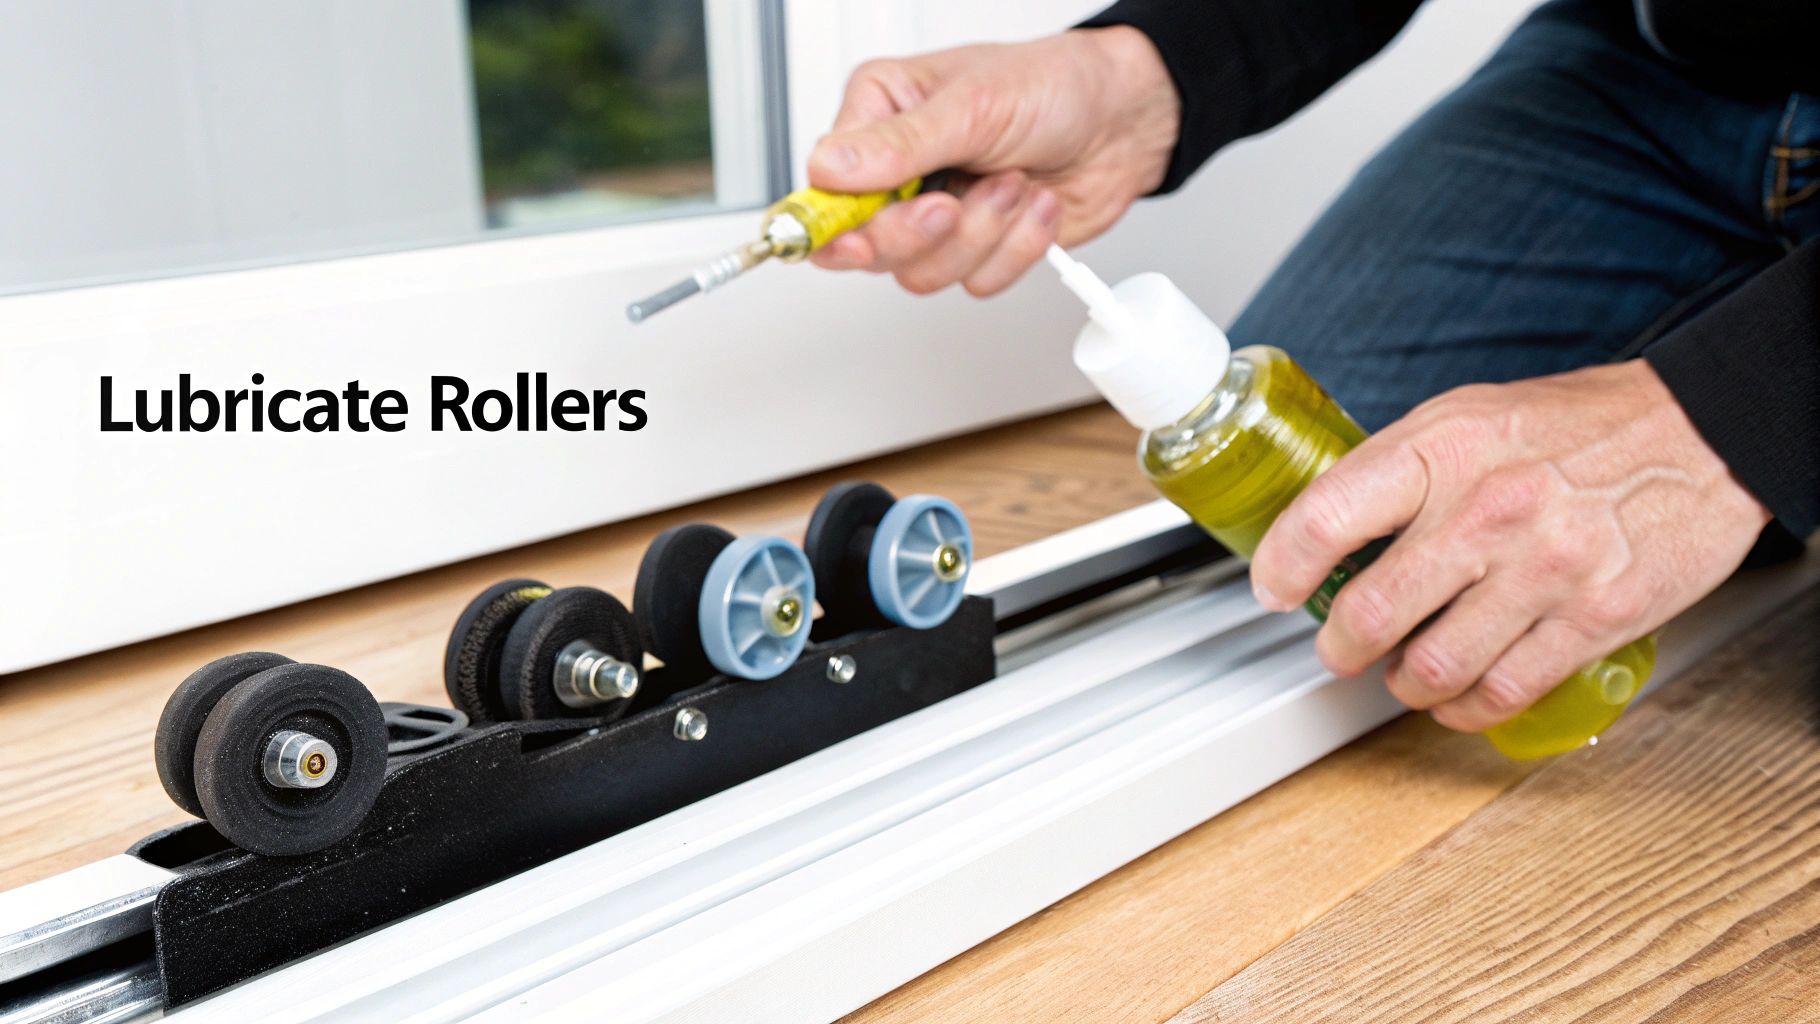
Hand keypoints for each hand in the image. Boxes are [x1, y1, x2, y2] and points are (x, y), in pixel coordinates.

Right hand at [806, 27, 1178, 295]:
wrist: (1125, 120)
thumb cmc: (1054, 87)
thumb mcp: (974, 103)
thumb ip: (899, 145)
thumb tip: (829, 168)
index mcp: (880, 118)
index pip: (824, 191)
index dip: (831, 225)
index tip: (851, 240)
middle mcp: (901, 173)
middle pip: (870, 247)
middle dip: (924, 232)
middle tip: (951, 204)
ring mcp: (941, 215)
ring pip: (925, 272)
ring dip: (984, 233)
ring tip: (1014, 182)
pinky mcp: (980, 247)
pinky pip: (977, 281)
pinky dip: (1016, 247)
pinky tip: (1034, 202)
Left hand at [1250, 360, 1771, 730]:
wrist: (1706, 431)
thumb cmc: (1579, 425)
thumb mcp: (1469, 416)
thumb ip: (1398, 469)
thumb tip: (1327, 527)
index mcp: (1444, 449)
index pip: (1326, 517)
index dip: (1282, 566)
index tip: (1275, 588)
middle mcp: (1490, 510)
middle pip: (1371, 613)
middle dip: (1339, 646)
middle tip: (1339, 647)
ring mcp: (1545, 570)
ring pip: (1433, 667)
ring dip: (1402, 684)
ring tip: (1403, 672)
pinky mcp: (1595, 618)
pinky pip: (1502, 692)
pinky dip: (1464, 708)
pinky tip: (1458, 694)